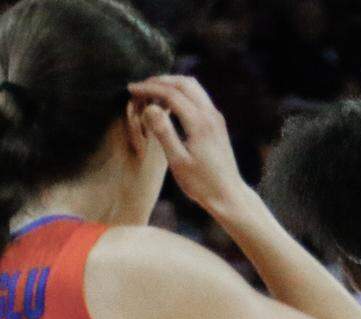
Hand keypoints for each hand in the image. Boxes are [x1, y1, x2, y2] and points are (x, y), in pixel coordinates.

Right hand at [128, 75, 246, 216]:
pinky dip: (182, 93)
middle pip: (184, 83)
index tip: (130, 89)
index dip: (149, 88)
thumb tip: (150, 107)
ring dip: (172, 84)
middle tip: (140, 87)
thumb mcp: (178, 161)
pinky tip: (168, 103)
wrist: (228, 195)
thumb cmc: (201, 183)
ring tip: (151, 92)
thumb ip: (163, 132)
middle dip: (160, 81)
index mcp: (200, 123)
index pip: (171, 93)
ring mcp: (216, 118)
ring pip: (194, 87)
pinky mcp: (218, 123)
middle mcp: (211, 115)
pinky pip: (199, 97)